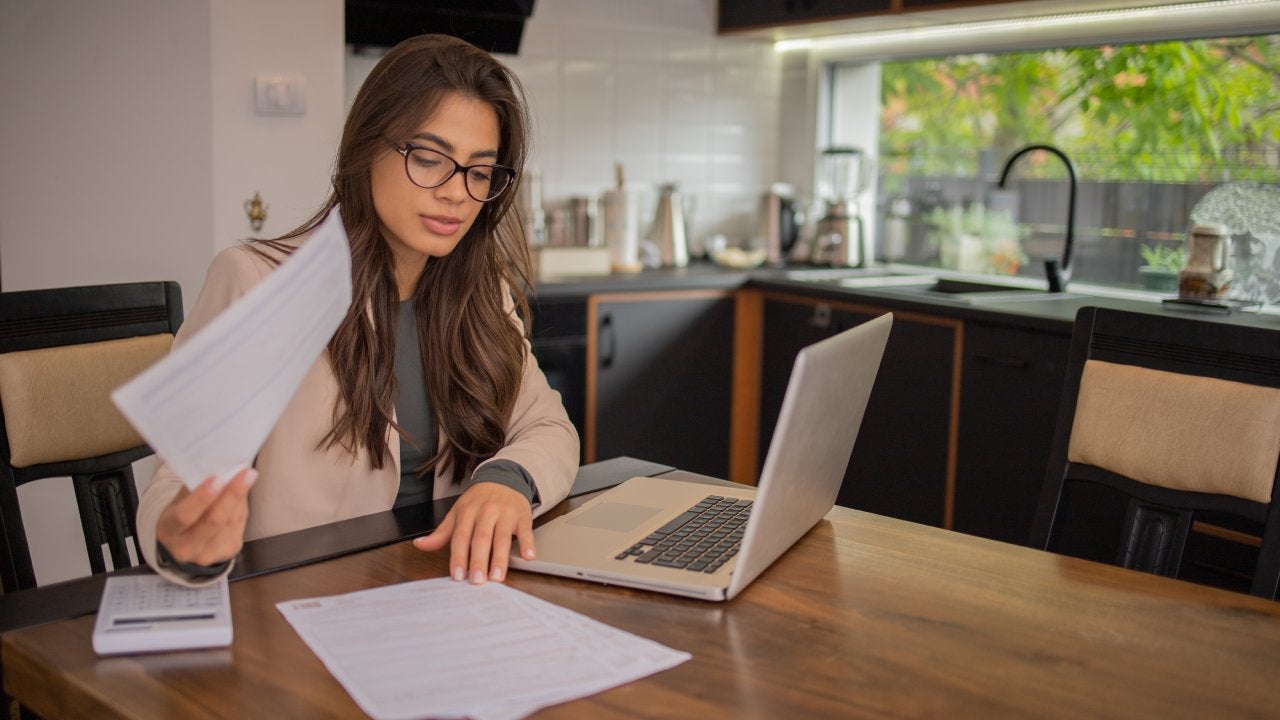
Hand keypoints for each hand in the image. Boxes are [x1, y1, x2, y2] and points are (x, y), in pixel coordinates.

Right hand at [155, 467, 256, 566]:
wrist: (184, 542)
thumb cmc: (182, 515)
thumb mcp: (178, 502)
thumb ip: (193, 488)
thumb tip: (215, 467)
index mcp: (168, 530)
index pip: (185, 516)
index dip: (202, 498)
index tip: (217, 478)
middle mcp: (186, 547)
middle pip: (213, 521)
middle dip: (232, 495)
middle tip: (246, 474)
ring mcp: (207, 554)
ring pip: (231, 522)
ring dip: (240, 498)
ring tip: (247, 477)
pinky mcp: (227, 553)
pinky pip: (239, 527)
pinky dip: (242, 508)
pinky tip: (242, 495)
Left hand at [412, 482, 533, 583]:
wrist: (504, 478)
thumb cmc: (479, 500)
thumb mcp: (458, 513)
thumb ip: (441, 533)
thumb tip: (420, 545)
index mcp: (467, 512)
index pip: (461, 537)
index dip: (458, 556)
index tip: (457, 575)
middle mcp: (486, 512)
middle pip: (481, 538)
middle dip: (479, 560)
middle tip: (477, 580)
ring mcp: (505, 513)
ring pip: (502, 537)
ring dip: (500, 558)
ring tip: (497, 576)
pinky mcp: (522, 516)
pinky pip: (526, 531)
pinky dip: (528, 544)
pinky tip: (528, 557)